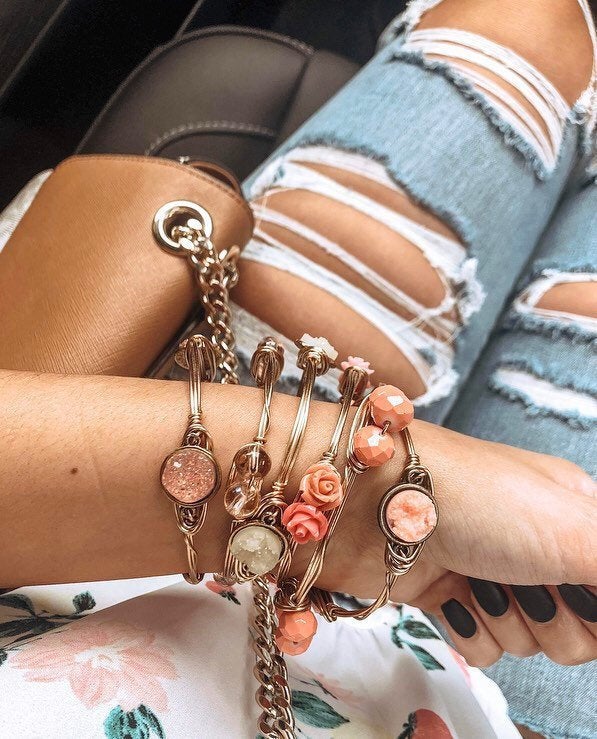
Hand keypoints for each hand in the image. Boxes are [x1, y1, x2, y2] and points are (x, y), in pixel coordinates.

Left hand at [322, 422, 596, 666]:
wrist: (371, 500)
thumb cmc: (477, 496)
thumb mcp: (574, 527)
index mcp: (575, 515)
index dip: (594, 601)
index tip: (571, 588)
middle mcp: (536, 542)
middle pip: (581, 626)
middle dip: (554, 615)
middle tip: (526, 579)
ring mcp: (491, 568)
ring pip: (531, 641)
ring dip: (506, 618)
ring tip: (479, 576)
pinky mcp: (448, 593)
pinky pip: (484, 647)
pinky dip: (469, 627)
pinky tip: (451, 591)